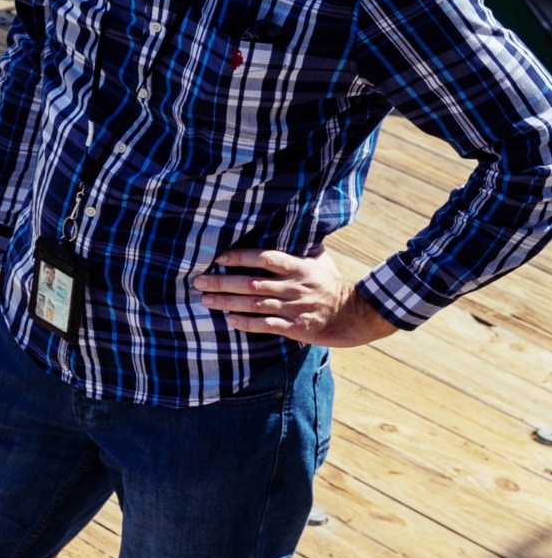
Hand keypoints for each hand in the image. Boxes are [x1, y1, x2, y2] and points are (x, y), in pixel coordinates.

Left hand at [193, 248, 398, 347]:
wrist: (358, 314)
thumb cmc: (333, 286)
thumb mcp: (320, 263)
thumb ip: (299, 252)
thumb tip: (285, 230)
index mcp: (299, 267)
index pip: (265, 257)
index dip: (240, 256)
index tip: (218, 257)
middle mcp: (295, 286)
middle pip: (252, 282)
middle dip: (222, 281)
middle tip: (199, 281)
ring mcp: (295, 307)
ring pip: (254, 304)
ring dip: (227, 302)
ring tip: (206, 300)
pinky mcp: (297, 327)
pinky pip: (266, 325)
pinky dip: (246, 323)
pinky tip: (229, 320)